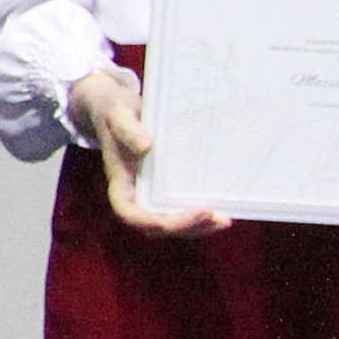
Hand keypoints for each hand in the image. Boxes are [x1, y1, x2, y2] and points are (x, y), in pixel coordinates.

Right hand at [76, 65, 224, 238]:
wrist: (117, 110)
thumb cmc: (116, 113)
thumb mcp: (118, 115)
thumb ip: (128, 130)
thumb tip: (146, 147)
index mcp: (120, 184)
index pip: (131, 214)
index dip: (156, 222)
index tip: (184, 214)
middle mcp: (135, 195)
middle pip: (156, 226)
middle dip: (185, 227)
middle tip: (214, 216)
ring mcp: (150, 194)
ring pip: (171, 224)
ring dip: (197, 228)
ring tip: (223, 220)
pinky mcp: (165, 189)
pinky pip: (180, 211)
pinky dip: (200, 217)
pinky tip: (220, 211)